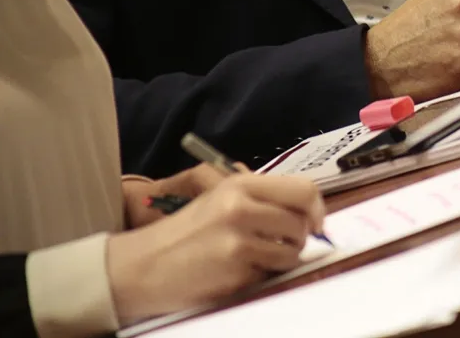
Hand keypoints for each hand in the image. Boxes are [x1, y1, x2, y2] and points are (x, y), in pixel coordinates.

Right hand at [107, 174, 325, 324]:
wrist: (142, 265)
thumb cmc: (186, 233)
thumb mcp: (220, 199)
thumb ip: (262, 199)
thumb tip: (309, 209)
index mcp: (240, 185)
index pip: (303, 189)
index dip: (316, 208)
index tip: (315, 221)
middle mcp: (241, 207)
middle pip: (302, 222)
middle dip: (298, 237)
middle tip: (281, 242)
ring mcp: (238, 240)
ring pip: (292, 251)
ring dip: (282, 258)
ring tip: (256, 256)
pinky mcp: (235, 270)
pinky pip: (269, 273)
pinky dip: (260, 274)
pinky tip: (237, 270)